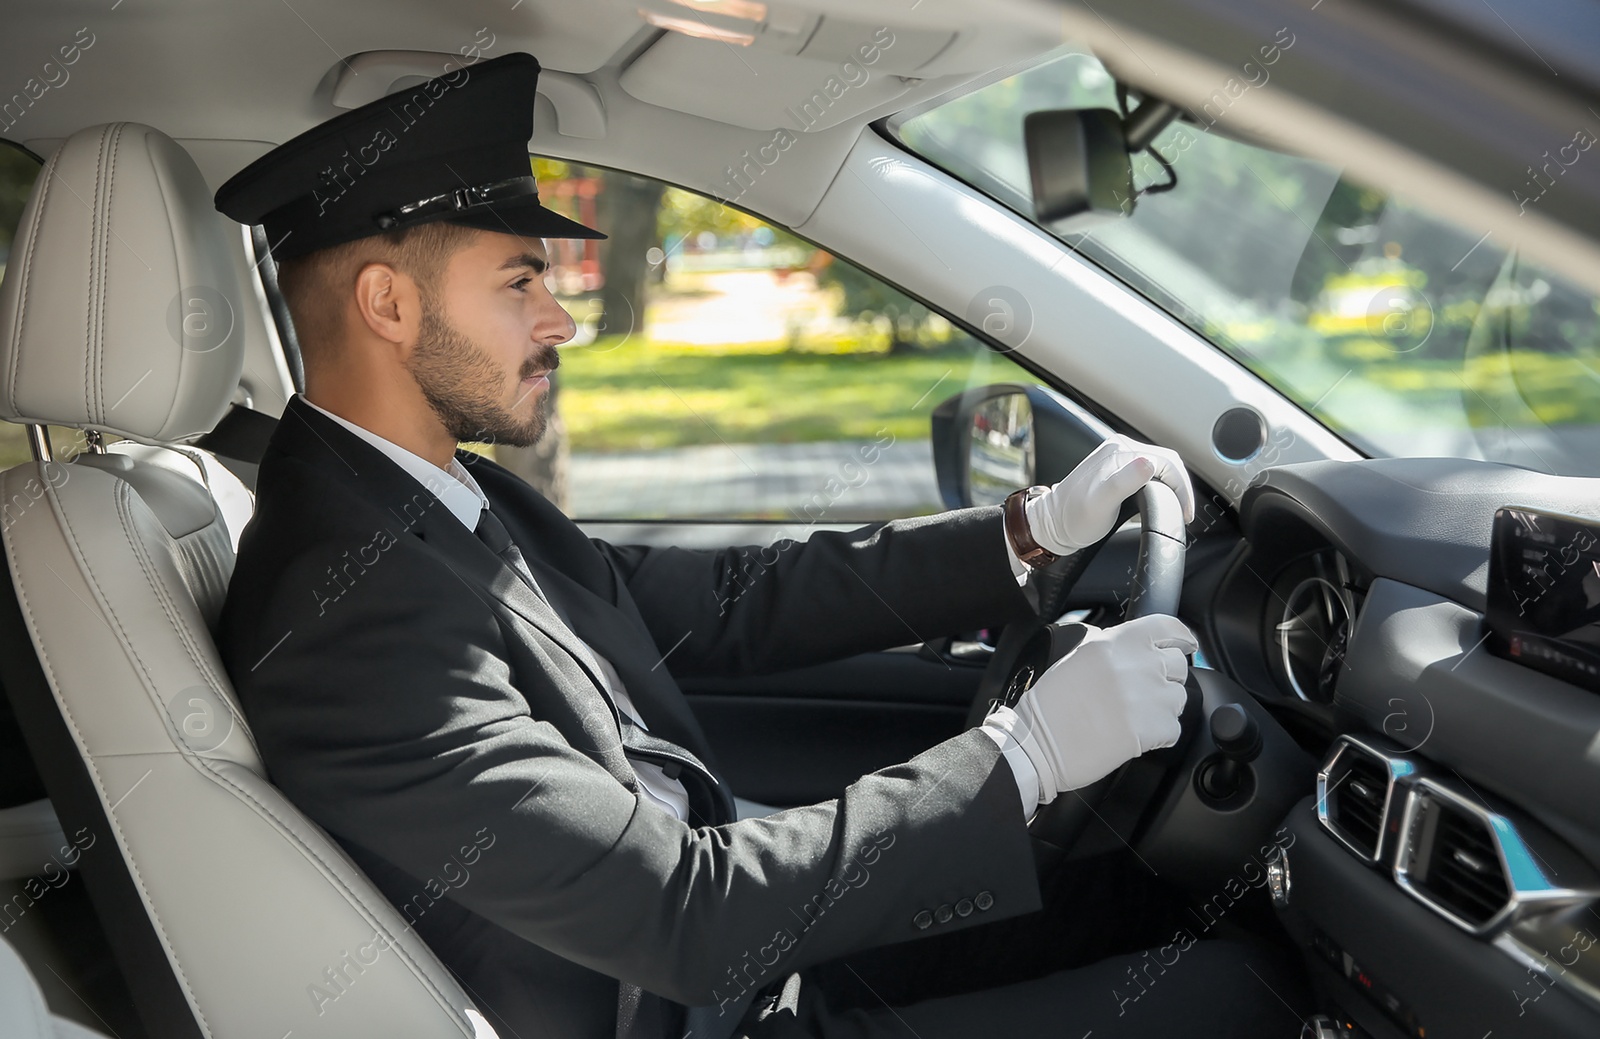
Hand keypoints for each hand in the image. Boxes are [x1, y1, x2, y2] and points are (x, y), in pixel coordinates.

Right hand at [993, 614, 1196, 803]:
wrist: (1038, 742)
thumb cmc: (1051, 704)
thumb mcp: (1079, 657)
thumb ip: (1115, 648)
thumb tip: (1142, 649)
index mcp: (1117, 642)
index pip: (1168, 627)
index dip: (1181, 637)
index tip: (1186, 645)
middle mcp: (1136, 664)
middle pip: (1178, 664)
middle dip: (1166, 678)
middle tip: (1143, 692)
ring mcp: (1147, 697)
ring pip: (1178, 698)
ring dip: (1162, 708)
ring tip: (1132, 716)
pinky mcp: (1152, 728)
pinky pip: (1173, 729)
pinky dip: (1159, 735)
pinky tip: (1133, 734)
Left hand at [1024, 434, 1194, 554]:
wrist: (1052, 524)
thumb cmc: (1073, 518)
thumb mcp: (1100, 505)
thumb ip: (1123, 483)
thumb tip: (1149, 463)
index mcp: (1120, 453)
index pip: (1167, 462)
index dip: (1182, 487)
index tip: (1186, 512)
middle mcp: (1120, 449)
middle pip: (1167, 461)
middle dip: (1182, 486)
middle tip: (1186, 512)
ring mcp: (1119, 457)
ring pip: (1160, 465)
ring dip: (1173, 484)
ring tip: (1179, 507)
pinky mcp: (1118, 468)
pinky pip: (1149, 470)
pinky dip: (1162, 484)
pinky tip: (1163, 499)